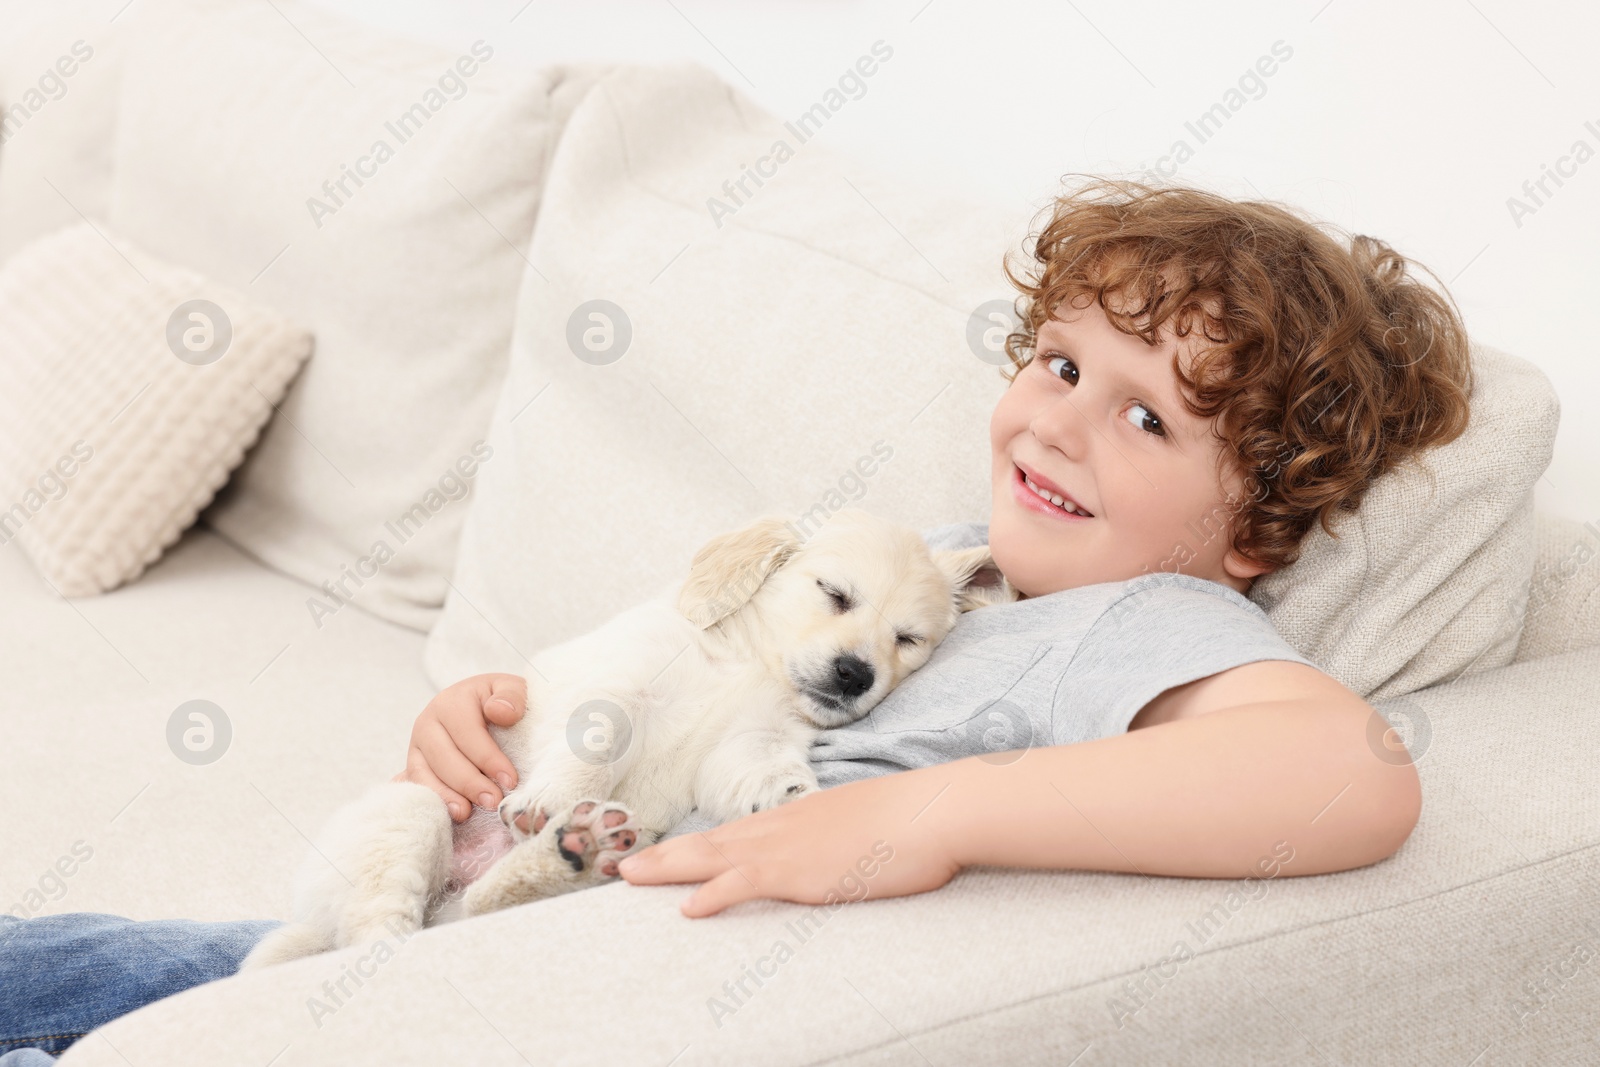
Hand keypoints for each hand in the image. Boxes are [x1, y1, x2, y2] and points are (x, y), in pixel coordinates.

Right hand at [392, 673, 525, 822]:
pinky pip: (416, 786)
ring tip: (466, 813)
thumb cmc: (501, 702)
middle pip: (443, 756)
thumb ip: (512, 695)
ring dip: (446, 796)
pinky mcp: (414, 766)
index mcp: (452, 701)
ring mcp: (416, 746)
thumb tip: (499, 711)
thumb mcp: (512, 690)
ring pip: (424, 773)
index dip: (488, 758)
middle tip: (493, 802)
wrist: (485, 706)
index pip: (467, 732)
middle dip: (469, 782)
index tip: (510, 780)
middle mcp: (428, 722)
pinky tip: (449, 814)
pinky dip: (432, 800)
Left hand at [617, 767, 961, 915]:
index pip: (737, 832)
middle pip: (712, 841)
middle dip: (666, 855)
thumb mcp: (871, 826)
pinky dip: (712, 894)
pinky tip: (686, 907)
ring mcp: (789, 846)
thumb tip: (844, 848)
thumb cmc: (916, 819)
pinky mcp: (801, 870)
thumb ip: (847, 837)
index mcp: (800, 816)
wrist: (935, 810)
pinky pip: (744, 882)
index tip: (668, 853)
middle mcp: (785, 826)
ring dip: (669, 868)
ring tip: (629, 878)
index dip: (699, 844)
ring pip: (713, 856)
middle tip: (623, 865)